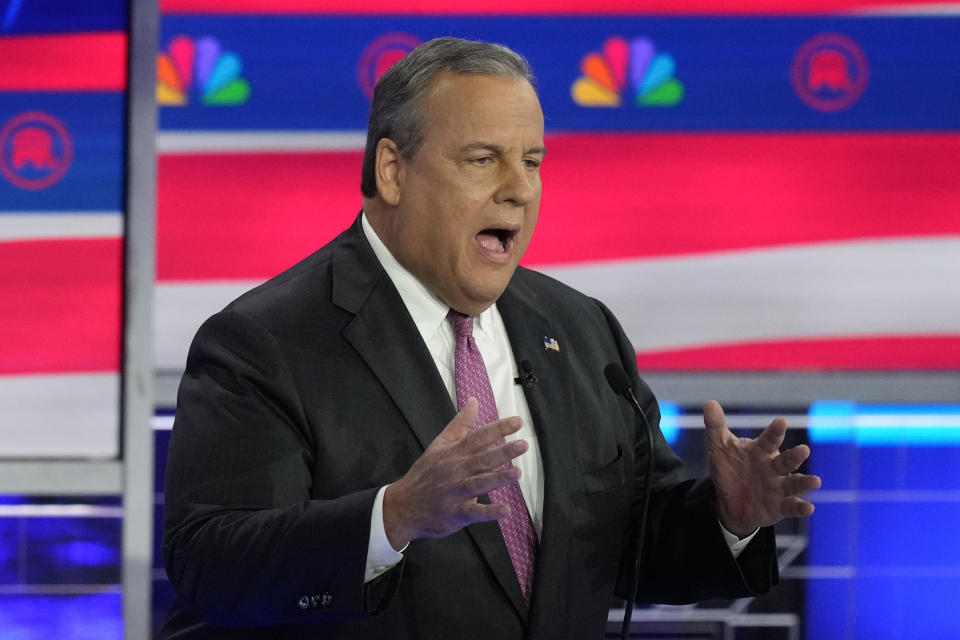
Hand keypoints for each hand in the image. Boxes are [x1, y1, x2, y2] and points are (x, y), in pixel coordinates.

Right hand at [382, 398, 526, 550]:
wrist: (403, 505)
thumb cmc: (426, 474)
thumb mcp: (439, 444)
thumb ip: (460, 424)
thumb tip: (474, 401)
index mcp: (454, 452)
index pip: (478, 437)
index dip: (498, 429)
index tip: (518, 422)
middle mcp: (456, 470)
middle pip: (482, 459)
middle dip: (503, 452)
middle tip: (523, 445)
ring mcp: (455, 492)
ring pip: (479, 483)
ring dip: (498, 478)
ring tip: (517, 473)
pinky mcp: (456, 513)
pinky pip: (474, 512)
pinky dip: (489, 512)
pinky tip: (506, 510)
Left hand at [704, 400, 821, 537]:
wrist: (728, 501)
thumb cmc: (729, 468)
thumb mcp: (719, 448)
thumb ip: (716, 426)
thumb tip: (710, 403)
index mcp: (762, 450)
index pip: (770, 439)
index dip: (775, 431)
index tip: (781, 422)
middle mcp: (774, 467)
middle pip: (787, 460)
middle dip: (795, 456)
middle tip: (804, 450)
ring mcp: (779, 486)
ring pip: (795, 482)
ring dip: (805, 482)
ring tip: (816, 481)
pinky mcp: (780, 506)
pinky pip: (792, 506)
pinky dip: (800, 507)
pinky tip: (809, 508)